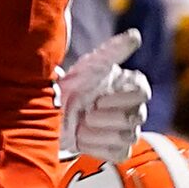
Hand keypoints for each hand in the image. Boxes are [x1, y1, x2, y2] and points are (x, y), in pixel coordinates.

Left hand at [58, 30, 151, 159]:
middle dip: (105, 116)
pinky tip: (82, 137)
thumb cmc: (69, 87)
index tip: (98, 97)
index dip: (120, 98)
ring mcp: (127, 131)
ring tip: (81, 124)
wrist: (46, 114)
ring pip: (127, 136)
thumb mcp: (88, 66)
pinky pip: (118, 152)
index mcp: (130, 88)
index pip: (142, 93)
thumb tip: (135, 35)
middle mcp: (133, 109)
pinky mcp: (117, 150)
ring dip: (98, 131)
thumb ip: (113, 51)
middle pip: (136, 117)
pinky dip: (96, 146)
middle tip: (86, 112)